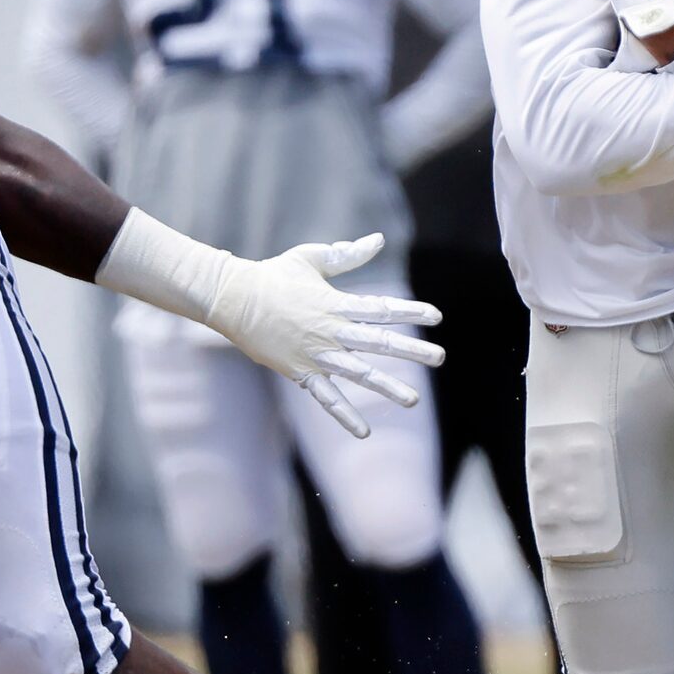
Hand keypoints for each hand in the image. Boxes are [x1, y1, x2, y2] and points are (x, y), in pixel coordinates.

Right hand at [205, 232, 446, 438]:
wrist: (232, 299)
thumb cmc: (273, 275)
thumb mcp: (312, 258)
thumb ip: (347, 254)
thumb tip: (380, 240)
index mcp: (336, 304)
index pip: (381, 309)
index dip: (410, 312)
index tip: (436, 317)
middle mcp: (330, 332)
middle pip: (378, 343)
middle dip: (411, 351)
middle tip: (440, 358)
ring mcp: (316, 356)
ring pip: (358, 374)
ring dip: (387, 387)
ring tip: (414, 399)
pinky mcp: (300, 373)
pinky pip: (326, 398)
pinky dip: (344, 415)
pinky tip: (364, 433)